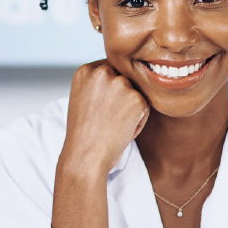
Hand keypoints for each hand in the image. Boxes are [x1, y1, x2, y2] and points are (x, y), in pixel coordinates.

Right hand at [62, 60, 148, 175]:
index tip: (100, 108)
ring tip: (112, 125)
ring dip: (130, 109)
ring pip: (136, 93)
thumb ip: (97, 84)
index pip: (110, 71)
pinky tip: (121, 131)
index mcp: (86, 70)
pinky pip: (145, 108)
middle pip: (124, 79)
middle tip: (106, 119)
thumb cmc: (83, 134)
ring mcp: (120, 83)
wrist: (85, 157)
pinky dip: (138, 122)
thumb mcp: (82, 99)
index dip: (109, 92)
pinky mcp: (136, 98)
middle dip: (121, 98)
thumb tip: (120, 78)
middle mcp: (102, 72)